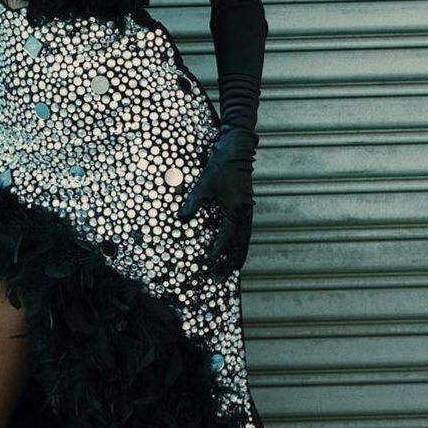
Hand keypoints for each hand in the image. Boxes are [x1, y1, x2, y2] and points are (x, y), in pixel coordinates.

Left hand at [176, 126, 256, 278]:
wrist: (236, 152)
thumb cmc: (220, 167)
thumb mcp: (204, 184)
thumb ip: (193, 203)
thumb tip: (181, 219)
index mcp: (235, 209)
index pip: (227, 236)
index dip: (218, 249)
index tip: (210, 260)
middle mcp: (244, 213)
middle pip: (240, 244)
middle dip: (230, 261)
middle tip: (221, 276)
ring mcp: (247, 210)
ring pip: (245, 239)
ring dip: (238, 256)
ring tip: (233, 270)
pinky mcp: (245, 207)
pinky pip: (245, 231)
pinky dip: (241, 244)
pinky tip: (237, 250)